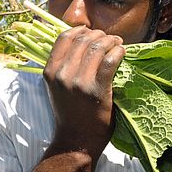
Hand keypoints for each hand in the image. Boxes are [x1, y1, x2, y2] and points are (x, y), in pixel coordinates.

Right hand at [43, 25, 124, 159]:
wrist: (77, 141)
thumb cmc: (69, 114)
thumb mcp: (56, 88)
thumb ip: (62, 66)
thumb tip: (79, 42)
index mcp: (50, 71)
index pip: (64, 37)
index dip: (80, 30)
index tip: (91, 32)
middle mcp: (62, 75)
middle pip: (83, 40)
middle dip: (99, 35)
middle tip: (109, 39)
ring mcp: (79, 82)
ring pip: (98, 47)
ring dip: (111, 41)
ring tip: (117, 44)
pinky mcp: (97, 90)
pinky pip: (110, 61)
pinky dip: (118, 52)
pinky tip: (122, 52)